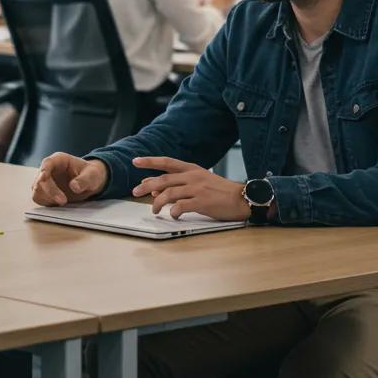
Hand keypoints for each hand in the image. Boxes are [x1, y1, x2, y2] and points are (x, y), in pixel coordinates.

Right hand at [31, 152, 107, 206]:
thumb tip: (74, 187)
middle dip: (50, 191)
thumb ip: (84, 180)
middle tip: (64, 201)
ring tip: (64, 202)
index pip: (47, 163)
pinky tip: (59, 205)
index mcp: (59, 160)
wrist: (90, 181)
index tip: (44, 178)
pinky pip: (39, 199)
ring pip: (37, 191)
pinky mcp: (46, 193)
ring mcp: (46, 181)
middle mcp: (49, 169)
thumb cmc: (91, 174)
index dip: (44, 171)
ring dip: (47, 198)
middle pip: (40, 180)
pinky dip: (47, 203)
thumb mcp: (92, 175)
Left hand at [132, 156, 249, 221]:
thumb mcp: (198, 182)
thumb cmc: (219, 191)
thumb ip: (178, 185)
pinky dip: (173, 211)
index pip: (166, 162)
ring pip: (169, 193)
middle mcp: (192, 176)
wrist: (242, 197)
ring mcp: (197, 189)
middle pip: (163, 179)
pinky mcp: (202, 202)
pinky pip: (182, 206)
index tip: (135, 161)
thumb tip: (155, 190)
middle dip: (146, 186)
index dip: (150, 162)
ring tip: (154, 210)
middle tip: (135, 192)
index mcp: (191, 169)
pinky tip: (172, 215)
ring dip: (158, 202)